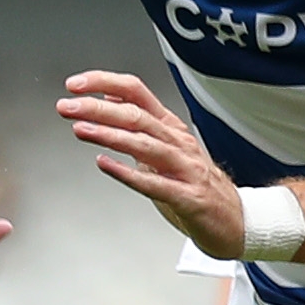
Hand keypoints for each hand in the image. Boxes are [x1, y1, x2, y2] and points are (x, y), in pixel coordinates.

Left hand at [59, 70, 246, 255]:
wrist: (237, 221)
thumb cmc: (196, 187)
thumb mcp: (166, 149)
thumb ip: (139, 126)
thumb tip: (109, 100)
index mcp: (170, 127)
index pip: (136, 92)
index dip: (104, 83)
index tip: (75, 85)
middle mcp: (179, 142)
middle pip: (136, 115)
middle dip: (97, 108)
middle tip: (66, 107)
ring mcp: (185, 169)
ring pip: (145, 144)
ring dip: (110, 135)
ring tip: (80, 129)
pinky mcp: (188, 198)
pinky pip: (155, 184)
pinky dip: (128, 174)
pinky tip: (105, 165)